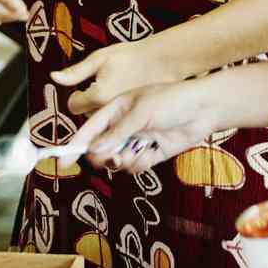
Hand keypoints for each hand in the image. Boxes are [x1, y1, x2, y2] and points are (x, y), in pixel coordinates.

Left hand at [52, 42, 167, 117]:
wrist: (161, 61)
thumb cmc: (130, 56)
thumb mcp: (99, 58)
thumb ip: (75, 72)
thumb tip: (54, 77)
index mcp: (98, 96)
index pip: (73, 105)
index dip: (77, 96)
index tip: (84, 88)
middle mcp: (109, 111)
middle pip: (87, 116)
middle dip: (90, 105)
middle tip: (102, 88)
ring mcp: (123, 118)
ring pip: (102, 121)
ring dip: (103, 112)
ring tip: (114, 94)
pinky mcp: (134, 121)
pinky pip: (117, 123)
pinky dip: (117, 117)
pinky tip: (125, 104)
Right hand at [72, 76, 220, 173]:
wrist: (204, 109)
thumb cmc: (172, 100)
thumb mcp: (142, 111)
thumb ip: (118, 132)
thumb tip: (94, 150)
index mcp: (115, 109)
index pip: (90, 129)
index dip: (75, 145)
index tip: (63, 162)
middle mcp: (123, 127)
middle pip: (100, 150)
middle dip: (103, 158)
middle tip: (113, 158)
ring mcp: (137, 141)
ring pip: (117, 162)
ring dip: (122, 162)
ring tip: (135, 153)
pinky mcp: (151, 154)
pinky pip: (135, 167)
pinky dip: (139, 164)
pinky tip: (151, 152)